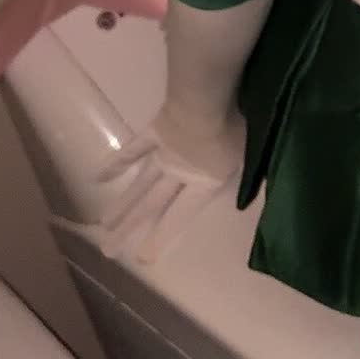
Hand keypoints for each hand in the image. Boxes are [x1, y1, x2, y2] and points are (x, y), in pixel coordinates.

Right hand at [90, 110, 245, 265]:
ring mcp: (163, 153)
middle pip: (152, 206)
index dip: (162, 237)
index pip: (180, 216)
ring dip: (121, 205)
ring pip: (139, 184)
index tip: (143, 259)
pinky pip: (134, 149)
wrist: (206, 99)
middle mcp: (178, 174)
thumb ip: (251, 175)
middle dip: (130, 230)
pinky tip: (99, 177)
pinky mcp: (155, 132)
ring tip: (103, 226)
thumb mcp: (251, 155)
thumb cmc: (233, 127)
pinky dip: (117, 162)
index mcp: (202, 183)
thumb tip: (260, 187)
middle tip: (108, 252)